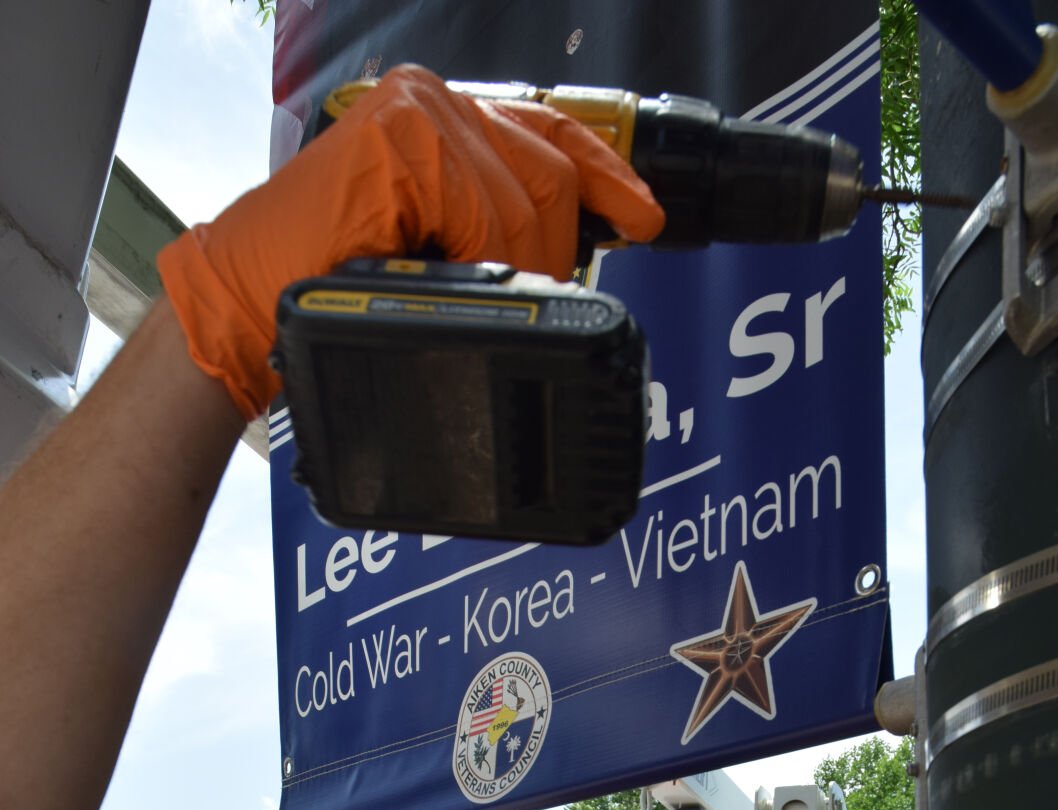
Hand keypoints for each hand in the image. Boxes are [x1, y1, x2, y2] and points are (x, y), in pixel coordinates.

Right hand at [157, 64, 664, 417]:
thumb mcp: (434, 247)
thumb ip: (489, 225)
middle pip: (549, 171)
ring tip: (456, 289)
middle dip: (553, 247)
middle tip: (529, 291)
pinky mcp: (400, 140)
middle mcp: (433, 100)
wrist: (249, 298)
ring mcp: (416, 113)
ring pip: (522, 201)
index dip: (608, 176)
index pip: (551, 130)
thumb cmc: (331, 279)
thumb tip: (569, 249)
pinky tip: (435, 269)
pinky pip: (482, 211)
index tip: (647, 218)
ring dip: (506, 265)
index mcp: (442, 118)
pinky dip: (473, 256)